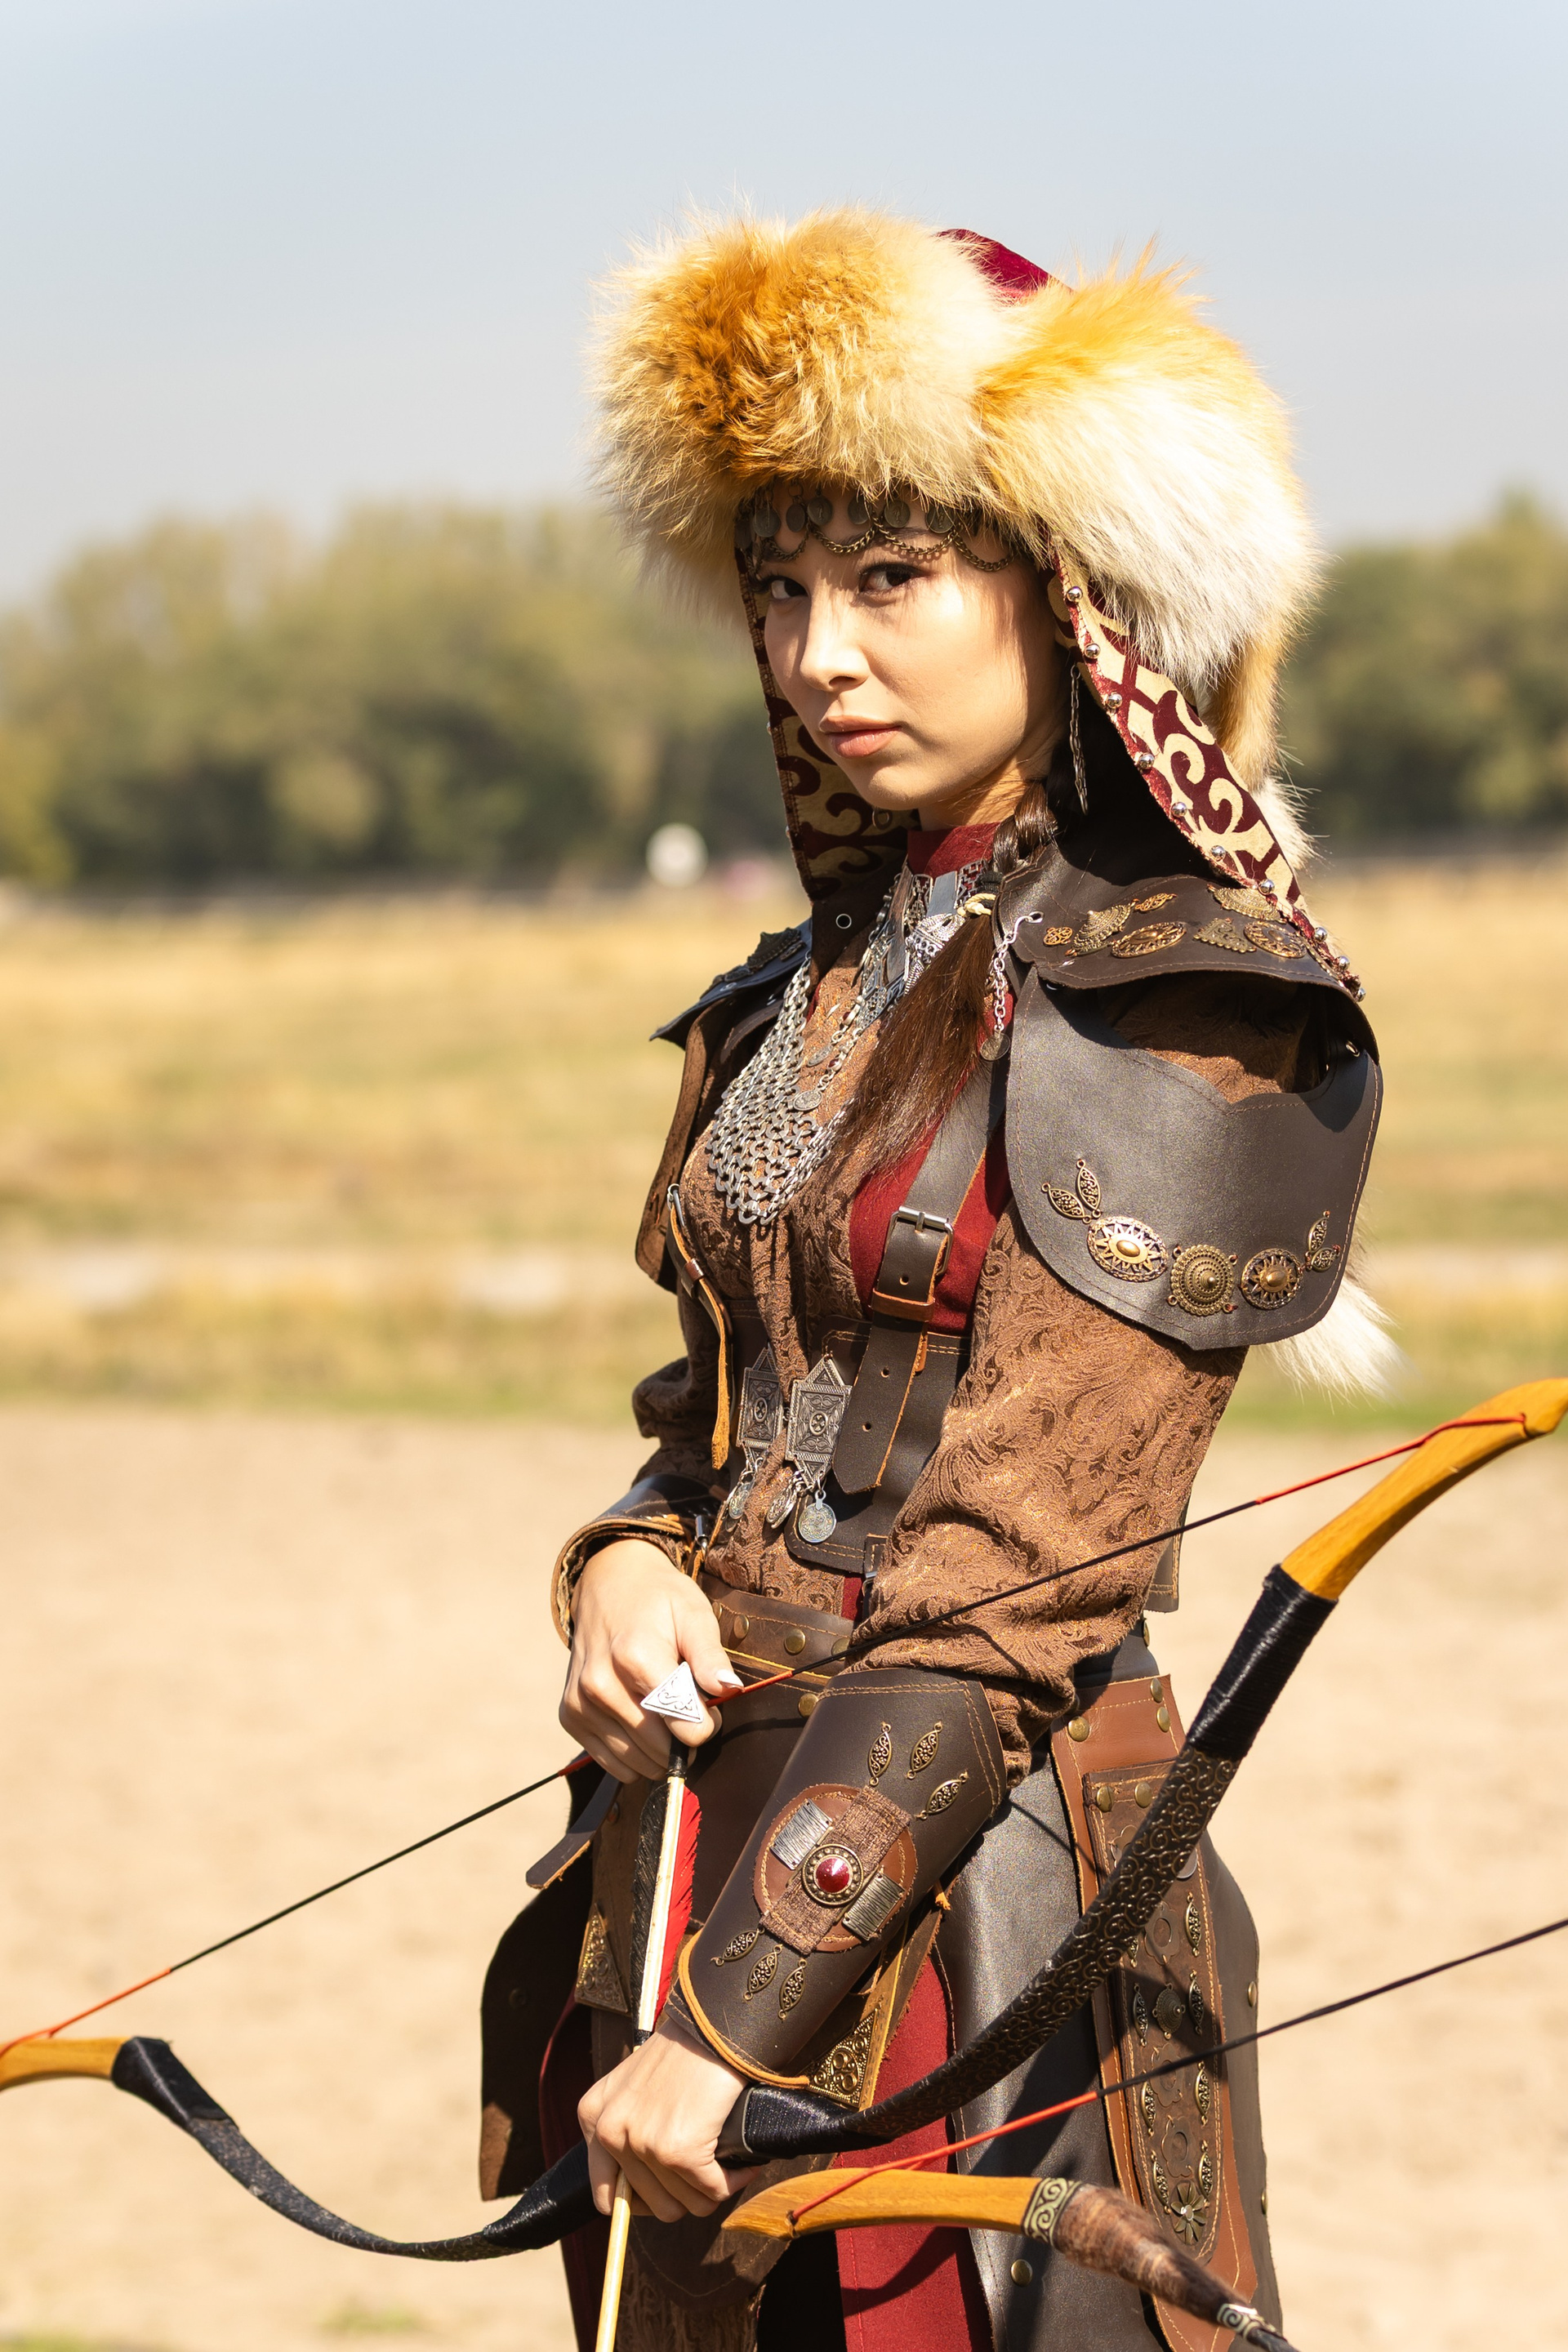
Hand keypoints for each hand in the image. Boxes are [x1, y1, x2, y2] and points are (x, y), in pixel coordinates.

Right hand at [561, 1538, 742, 1782]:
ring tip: (662, 1708)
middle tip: (688, 1704)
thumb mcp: (694, 1614)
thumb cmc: (658, 1600)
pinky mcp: (569, 1716)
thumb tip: (730, 1689)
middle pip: (662, 1750)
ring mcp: (581, 1703)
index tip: (708, 1703)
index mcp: (635, 1656)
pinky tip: (640, 1719)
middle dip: (684, 1737)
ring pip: (638, 1764)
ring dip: (660, 1750)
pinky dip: (635, 1753)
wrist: (607, 1583)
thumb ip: (710, 1656)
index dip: (708, 1722)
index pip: (686, 1726)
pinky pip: (614, 1764)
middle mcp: (601, 1684)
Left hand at [580, 2019, 755, 2219]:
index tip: (671, 2189)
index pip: (606, 2196)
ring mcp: (644, 2143)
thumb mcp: (632, 2087)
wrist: (713, 2027)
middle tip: (708, 2172)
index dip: (643, 2202)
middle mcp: (611, 2132)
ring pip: (685, 2204)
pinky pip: (713, 2191)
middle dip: (687, 2195)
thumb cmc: (682, 2053)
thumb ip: (625, 2130)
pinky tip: (743, 2164)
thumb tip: (641, 2192)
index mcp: (593, 2116)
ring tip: (727, 2166)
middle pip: (654, 2205)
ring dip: (712, 2191)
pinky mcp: (680, 2151)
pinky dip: (734, 2182)